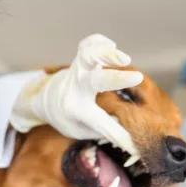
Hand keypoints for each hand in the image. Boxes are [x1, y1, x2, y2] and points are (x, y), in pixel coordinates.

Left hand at [10, 34, 143, 155]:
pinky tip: (110, 45)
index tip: (134, 145)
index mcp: (76, 111)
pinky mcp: (80, 59)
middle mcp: (76, 89)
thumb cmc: (69, 119)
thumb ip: (105, 131)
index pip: (101, 124)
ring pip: (87, 55)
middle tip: (137, 78)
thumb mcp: (82, 131)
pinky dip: (99, 41)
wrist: (48, 100)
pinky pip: (87, 44)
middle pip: (93, 81)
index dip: (119, 136)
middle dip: (115, 78)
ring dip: (106, 53)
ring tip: (124, 59)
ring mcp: (77, 70)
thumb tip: (134, 136)